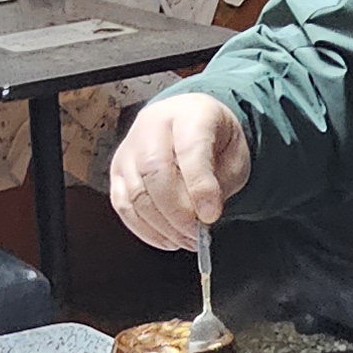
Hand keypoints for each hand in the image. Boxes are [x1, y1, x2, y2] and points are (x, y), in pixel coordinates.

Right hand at [108, 93, 249, 251]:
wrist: (189, 123)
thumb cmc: (214, 139)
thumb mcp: (235, 154)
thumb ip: (222, 181)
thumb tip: (204, 213)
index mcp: (189, 113)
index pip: (188, 149)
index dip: (199, 186)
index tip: (211, 215)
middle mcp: (152, 126)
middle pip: (155, 172)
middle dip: (178, 212)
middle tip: (198, 233)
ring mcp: (129, 148)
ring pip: (136, 194)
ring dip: (163, 226)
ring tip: (187, 239)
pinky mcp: (117, 171)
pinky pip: (123, 206)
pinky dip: (145, 229)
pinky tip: (167, 238)